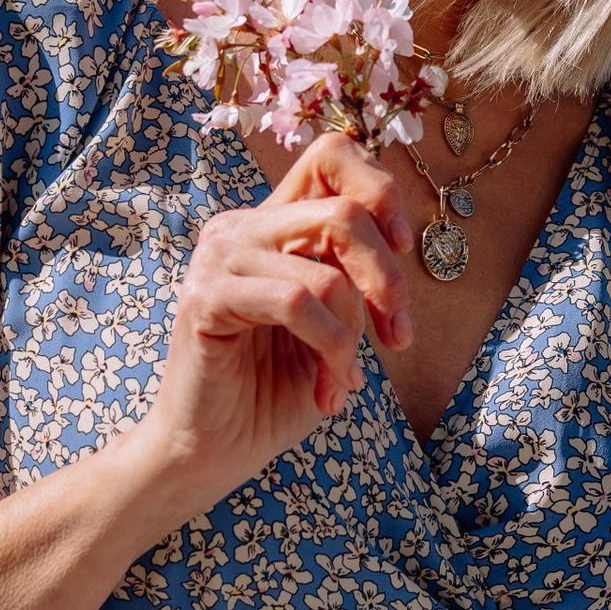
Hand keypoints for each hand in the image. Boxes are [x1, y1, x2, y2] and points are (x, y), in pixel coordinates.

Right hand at [141, 136, 411, 504]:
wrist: (216, 453)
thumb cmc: (278, 390)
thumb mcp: (336, 322)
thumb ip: (354, 273)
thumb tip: (398, 242)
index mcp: (273, 223)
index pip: (332, 156)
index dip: (382, 194)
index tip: (404, 251)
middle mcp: (242, 227)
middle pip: (345, 211)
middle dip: (388, 281)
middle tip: (396, 338)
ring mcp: (218, 257)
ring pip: (327, 271)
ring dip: (354, 338)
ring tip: (344, 380)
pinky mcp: (206, 297)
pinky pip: (298, 304)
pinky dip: (330, 351)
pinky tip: (327, 390)